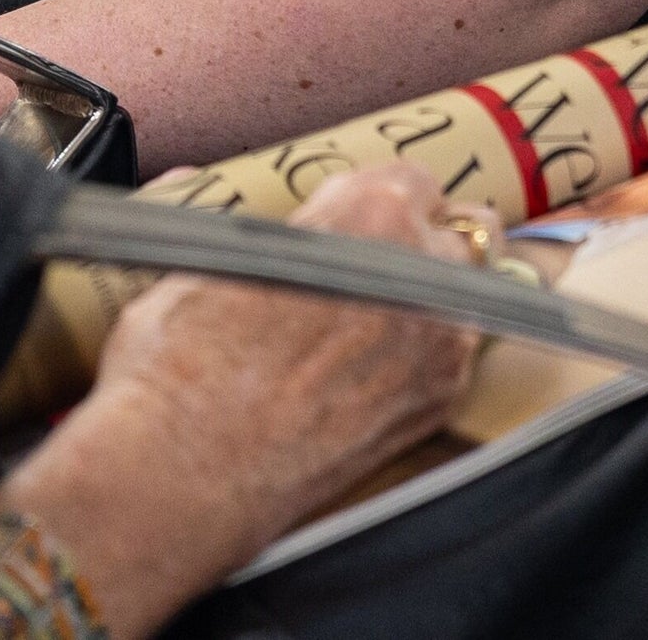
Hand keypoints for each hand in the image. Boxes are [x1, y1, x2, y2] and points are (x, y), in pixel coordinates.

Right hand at [0, 163, 483, 637]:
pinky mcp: (436, 408)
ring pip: (468, 299)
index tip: (364, 215)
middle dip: (431, 241)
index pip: (417, 178)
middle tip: (381, 261)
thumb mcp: (191, 257)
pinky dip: (425, 360)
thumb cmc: (179, 360)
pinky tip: (372, 373)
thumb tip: (190, 182)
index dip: (388, 196)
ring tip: (376, 321)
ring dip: (434, 299)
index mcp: (368, 212)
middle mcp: (420, 272)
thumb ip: (216, 213)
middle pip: (465, 232)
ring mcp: (439, 346)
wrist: (187, 469)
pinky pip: (454, 363)